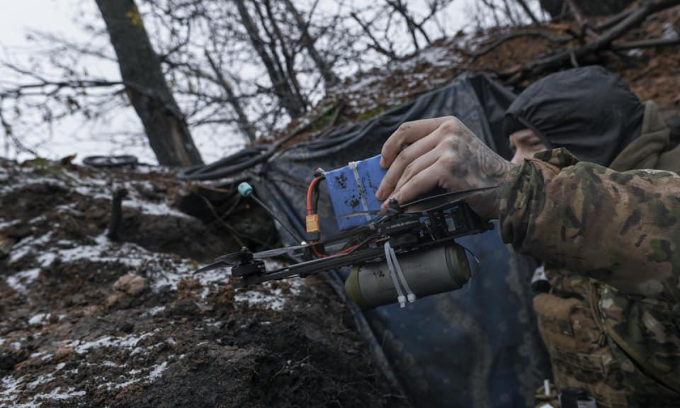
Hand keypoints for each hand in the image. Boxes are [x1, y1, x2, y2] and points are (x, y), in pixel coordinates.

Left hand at [375, 116, 515, 218]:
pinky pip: (417, 183)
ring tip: (389, 204)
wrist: (511, 187)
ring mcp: (449, 147)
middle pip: (405, 154)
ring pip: (410, 171)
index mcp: (447, 123)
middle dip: (389, 177)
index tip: (382, 163)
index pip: (407, 129)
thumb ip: (434, 151)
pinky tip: (399, 206)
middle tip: (382, 192)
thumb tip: (397, 170)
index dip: (389, 147)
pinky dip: (405, 196)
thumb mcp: (459, 150)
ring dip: (396, 191)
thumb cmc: (484, 174)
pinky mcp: (449, 166)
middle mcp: (447, 131)